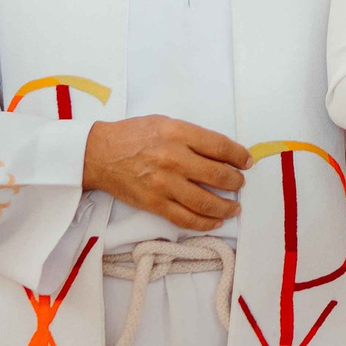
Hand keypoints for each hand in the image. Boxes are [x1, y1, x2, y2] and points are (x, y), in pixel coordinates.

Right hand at [82, 116, 250, 232]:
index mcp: (177, 133)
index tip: (247, 161)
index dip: (238, 155)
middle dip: (236, 181)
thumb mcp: (165, 123)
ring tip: (234, 207)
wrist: (98, 154)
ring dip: (226, 206)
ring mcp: (164, 184)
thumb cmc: (133, 135)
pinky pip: (186, 218)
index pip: (219, 146)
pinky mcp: (155, 203)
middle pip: (217, 175)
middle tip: (240, 184)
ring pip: (205, 201)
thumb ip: (192, 136)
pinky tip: (216, 220)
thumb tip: (222, 152)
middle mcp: (173, 158)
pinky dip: (205, 222)